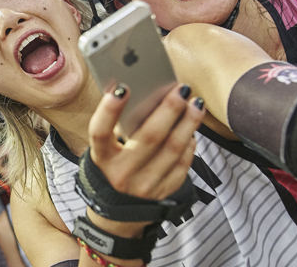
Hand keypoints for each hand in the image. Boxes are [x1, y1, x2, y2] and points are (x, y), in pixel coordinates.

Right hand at [88, 84, 202, 200]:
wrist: (116, 209)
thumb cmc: (112, 165)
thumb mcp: (106, 149)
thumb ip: (118, 126)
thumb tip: (143, 93)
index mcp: (102, 158)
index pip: (101, 132)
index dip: (110, 110)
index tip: (123, 88)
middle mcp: (121, 174)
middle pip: (150, 137)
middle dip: (169, 109)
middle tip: (182, 89)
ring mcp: (144, 186)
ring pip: (173, 149)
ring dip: (188, 123)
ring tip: (195, 104)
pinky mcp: (163, 192)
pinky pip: (183, 164)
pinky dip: (189, 143)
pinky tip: (192, 129)